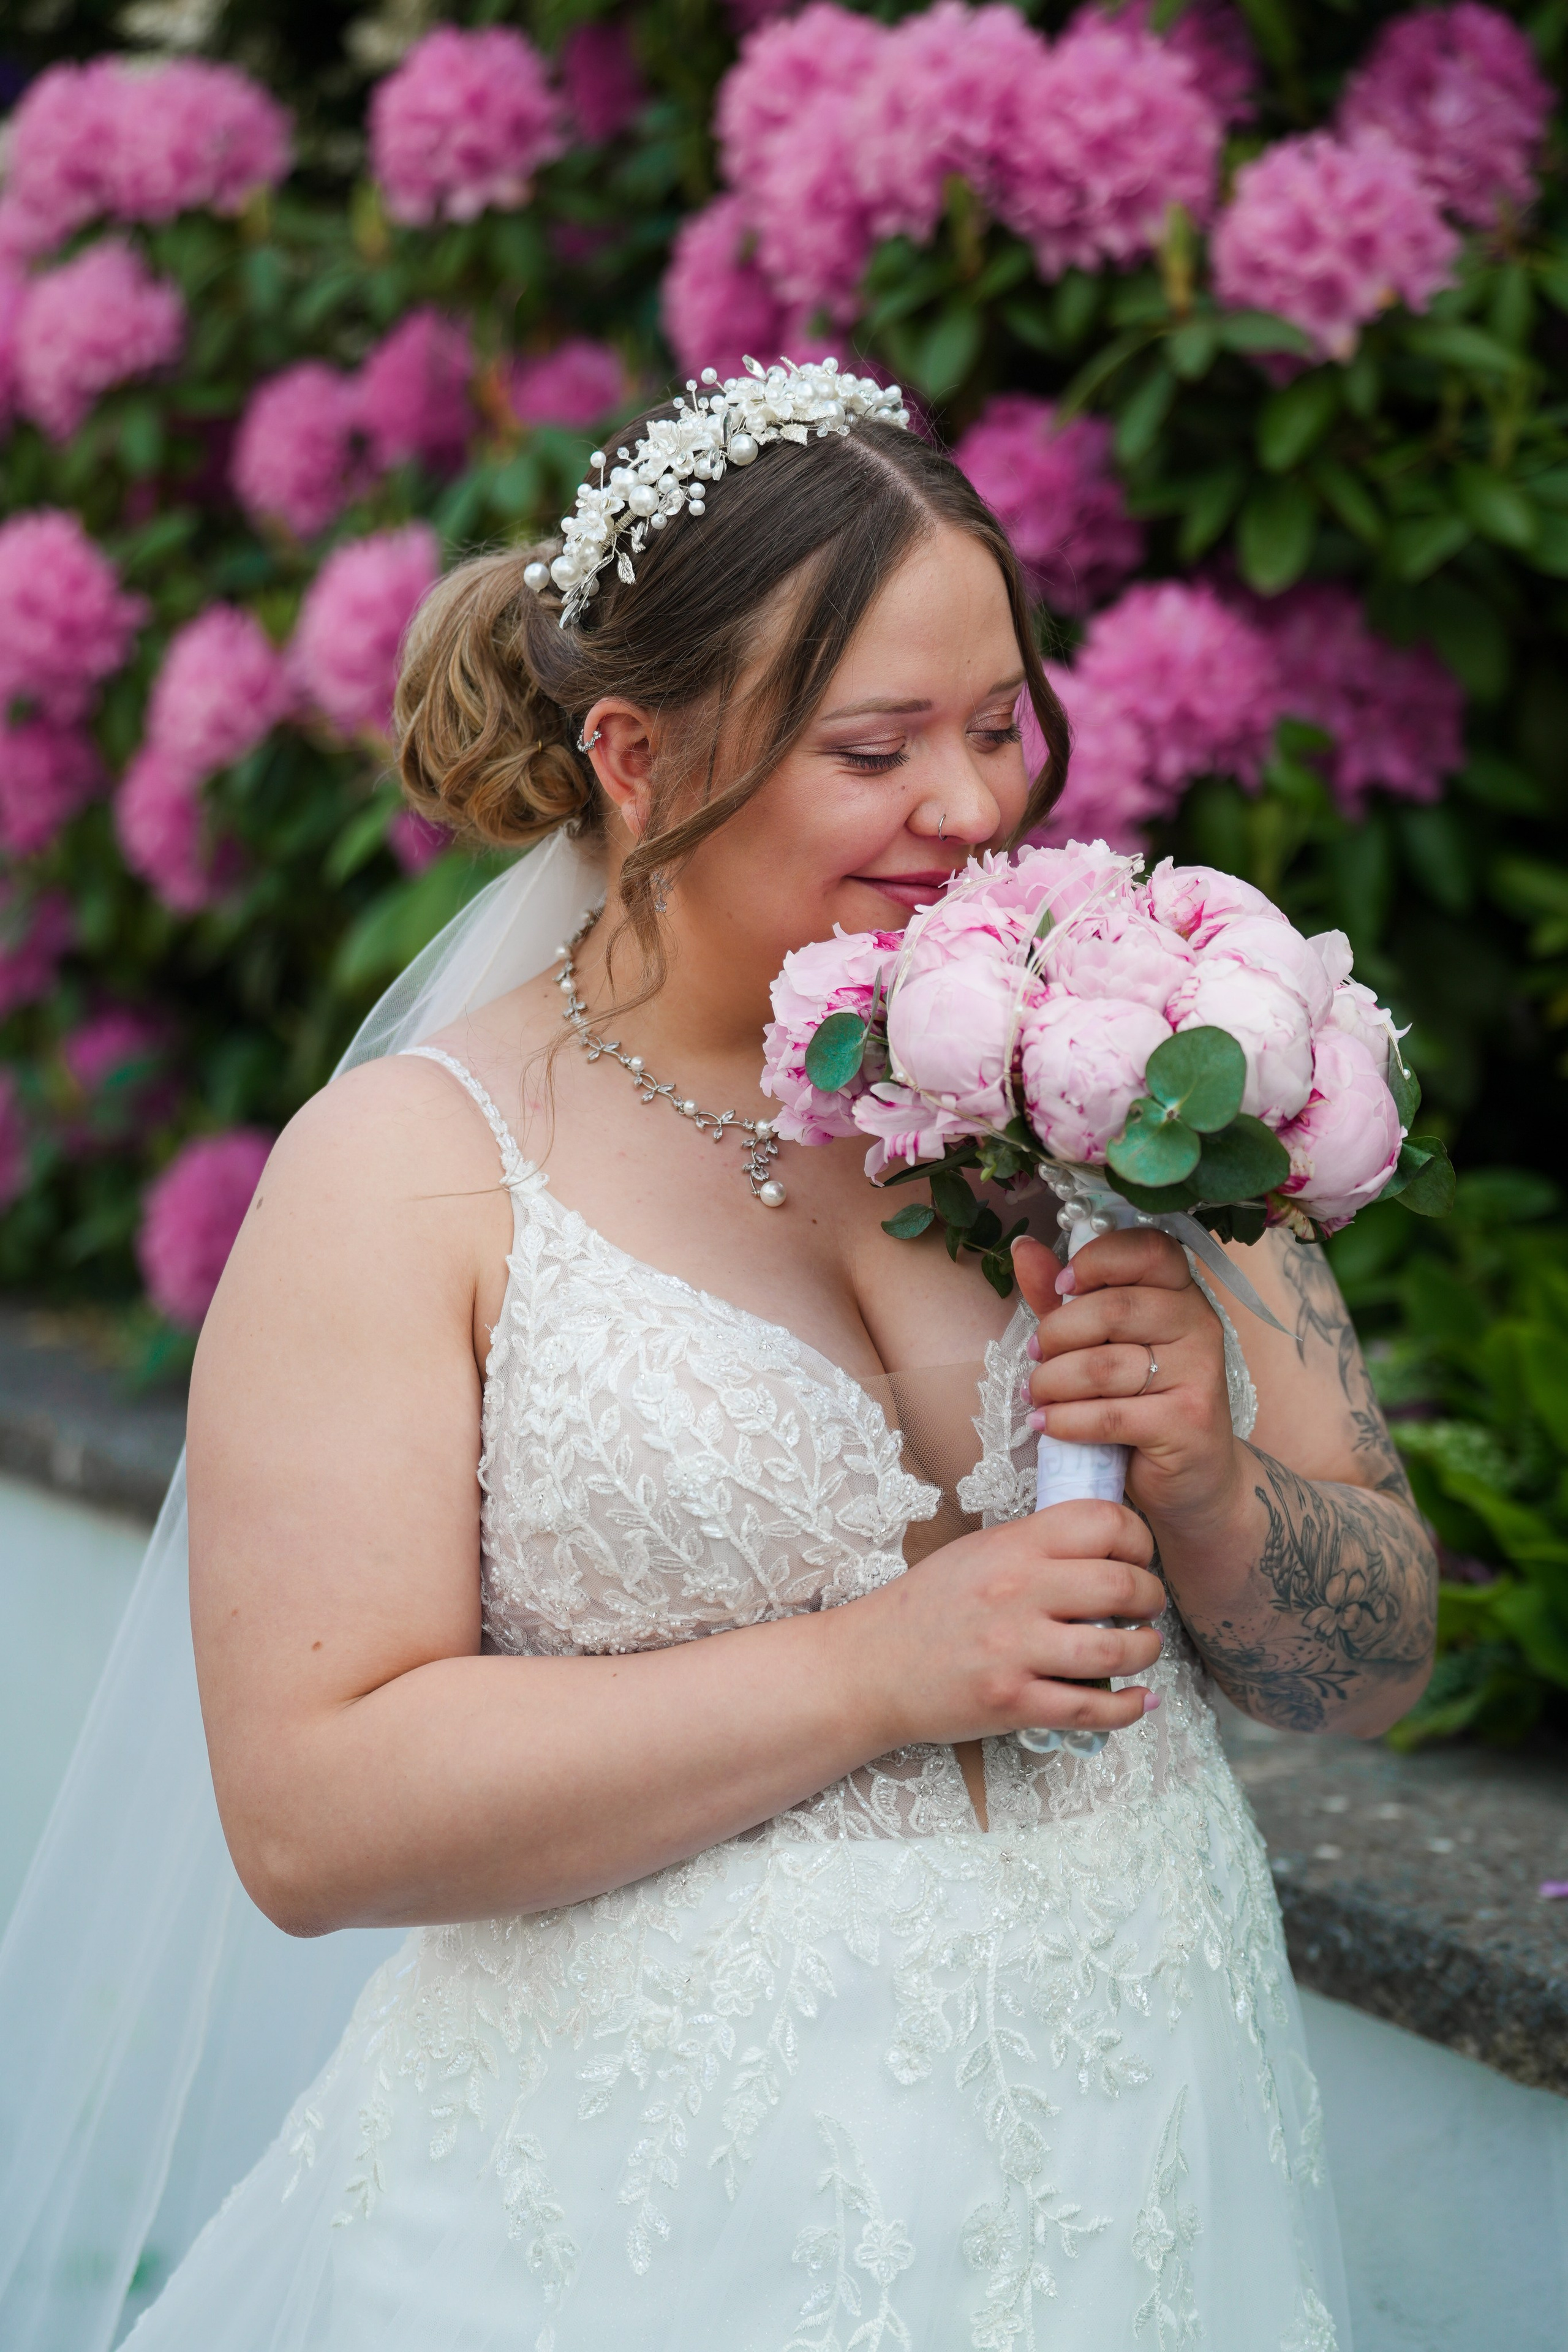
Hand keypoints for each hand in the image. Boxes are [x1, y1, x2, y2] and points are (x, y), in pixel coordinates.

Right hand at [854, 1498, 1165, 1746]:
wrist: (868, 1667)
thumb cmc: (926, 1607)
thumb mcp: (975, 1554)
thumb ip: (1035, 1546)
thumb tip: (1102, 1547)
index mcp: (1011, 1547)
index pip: (1103, 1522)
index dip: (1137, 1538)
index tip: (1138, 1556)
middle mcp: (1016, 1592)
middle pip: (1122, 1584)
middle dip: (1151, 1596)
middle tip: (1146, 1605)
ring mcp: (1014, 1651)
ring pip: (1116, 1648)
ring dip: (1146, 1650)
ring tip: (1142, 1647)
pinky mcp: (1010, 1702)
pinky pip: (1090, 1708)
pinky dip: (1127, 1708)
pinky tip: (1138, 1701)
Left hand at [1015, 1229, 1243, 1536]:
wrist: (1194, 1478)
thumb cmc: (1141, 1401)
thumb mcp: (1099, 1343)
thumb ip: (1063, 1298)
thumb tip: (1024, 1250)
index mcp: (1180, 1292)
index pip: (1149, 1249)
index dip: (1098, 1260)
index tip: (1062, 1286)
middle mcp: (1198, 1325)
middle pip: (1115, 1309)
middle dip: (1058, 1333)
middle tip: (1036, 1354)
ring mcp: (1199, 1374)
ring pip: (1105, 1366)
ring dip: (1053, 1381)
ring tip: (1037, 1392)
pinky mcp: (1188, 1423)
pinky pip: (1110, 1415)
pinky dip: (1066, 1421)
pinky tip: (1046, 1423)